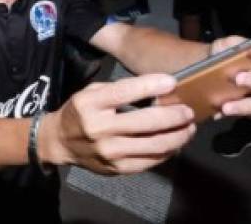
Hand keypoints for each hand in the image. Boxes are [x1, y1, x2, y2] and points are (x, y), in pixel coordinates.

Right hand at [46, 73, 195, 173]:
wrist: (61, 142)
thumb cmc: (80, 111)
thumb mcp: (91, 92)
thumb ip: (119, 90)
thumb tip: (157, 88)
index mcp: (90, 104)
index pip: (125, 93)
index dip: (151, 86)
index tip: (172, 82)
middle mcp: (99, 129)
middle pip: (146, 122)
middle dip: (173, 115)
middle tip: (188, 110)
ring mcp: (110, 152)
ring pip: (154, 145)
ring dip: (178, 135)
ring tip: (189, 127)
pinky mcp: (118, 168)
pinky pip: (151, 161)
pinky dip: (168, 151)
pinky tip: (175, 142)